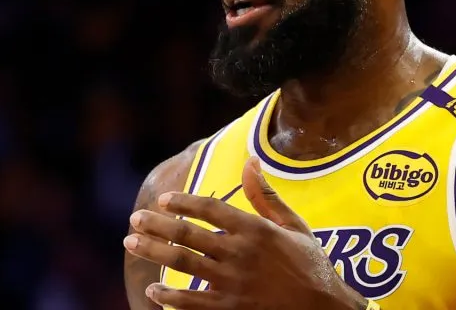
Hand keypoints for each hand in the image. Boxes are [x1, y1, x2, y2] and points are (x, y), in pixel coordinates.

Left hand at [123, 157, 366, 309]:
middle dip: (156, 226)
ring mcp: (233, 283)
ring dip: (153, 253)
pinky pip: (192, 303)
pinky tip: (154, 290)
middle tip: (134, 220)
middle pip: (188, 235)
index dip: (184, 202)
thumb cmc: (311, 264)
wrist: (323, 308)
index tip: (164, 200)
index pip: (210, 209)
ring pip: (183, 264)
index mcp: (256, 230)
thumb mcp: (295, 225)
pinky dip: (170, 297)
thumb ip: (266, 195)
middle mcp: (240, 253)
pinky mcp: (230, 309)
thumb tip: (251, 161)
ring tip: (132, 244)